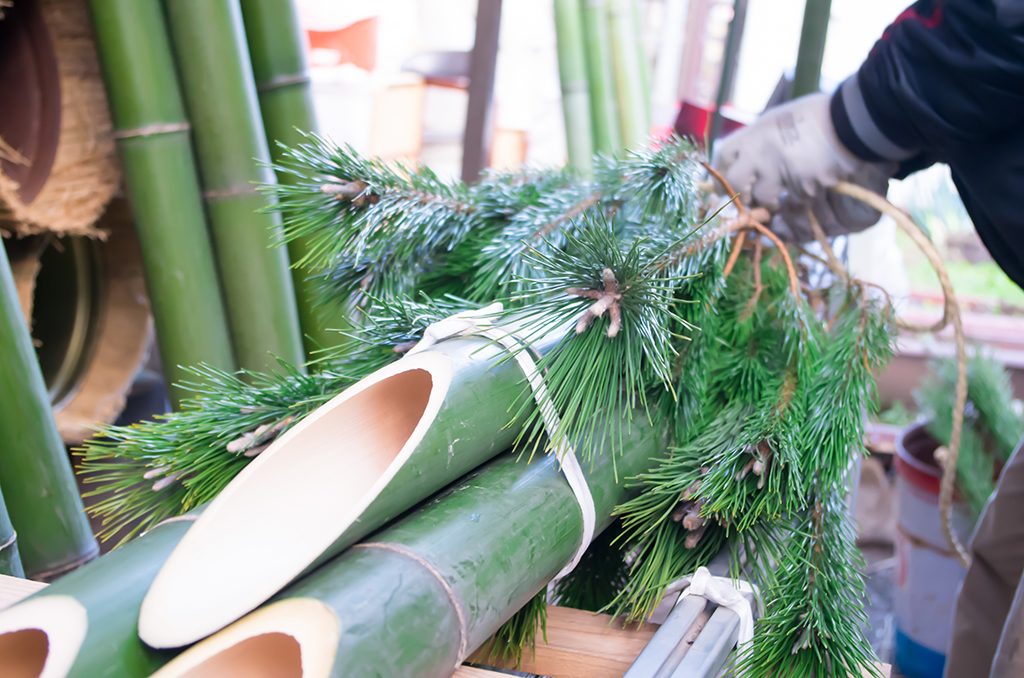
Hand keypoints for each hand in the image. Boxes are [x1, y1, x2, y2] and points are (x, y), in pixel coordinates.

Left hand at [712, 93, 892, 239]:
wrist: (853, 120)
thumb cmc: (818, 116)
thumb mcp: (780, 120)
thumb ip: (760, 140)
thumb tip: (745, 159)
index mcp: (755, 133)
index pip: (723, 157)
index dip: (721, 173)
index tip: (725, 182)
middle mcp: (762, 152)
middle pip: (734, 182)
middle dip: (739, 194)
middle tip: (749, 199)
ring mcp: (782, 171)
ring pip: (763, 198)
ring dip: (770, 203)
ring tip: (783, 197)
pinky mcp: (804, 187)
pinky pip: (794, 204)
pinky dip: (798, 204)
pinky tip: (807, 193)